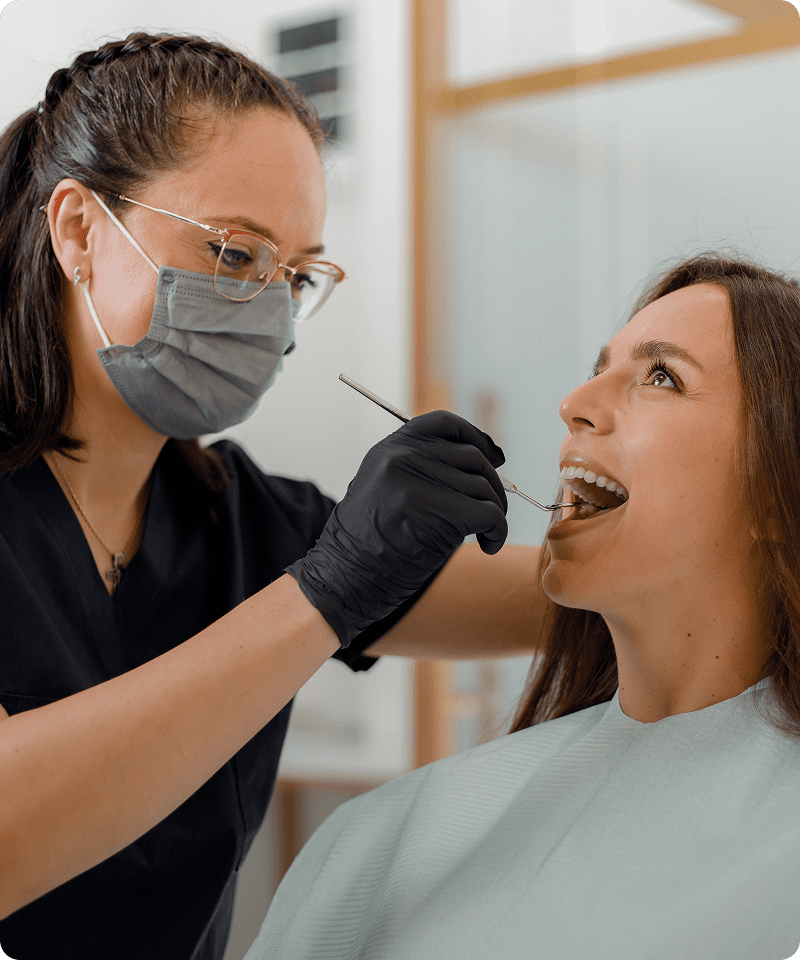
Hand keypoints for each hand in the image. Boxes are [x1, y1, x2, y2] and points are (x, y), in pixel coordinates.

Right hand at [286, 410, 508, 647]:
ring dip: (495, 513)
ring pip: (484, 488)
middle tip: (491, 512)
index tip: (494, 458)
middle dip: (492, 485)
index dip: (476, 438)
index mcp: (389, 448)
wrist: (342, 580)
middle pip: (473, 458)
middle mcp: (403, 458)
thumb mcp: (382, 487)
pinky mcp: (439, 514)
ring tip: (484, 535)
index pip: (445, 423)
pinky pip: (490, 514)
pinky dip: (498, 532)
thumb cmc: (366, 543)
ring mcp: (419, 484)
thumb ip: (419, 468)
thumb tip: (481, 461)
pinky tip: (488, 545)